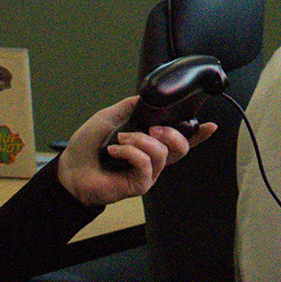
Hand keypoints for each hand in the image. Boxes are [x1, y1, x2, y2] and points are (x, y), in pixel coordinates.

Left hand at [56, 96, 215, 206]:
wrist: (70, 169)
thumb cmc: (87, 148)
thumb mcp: (108, 117)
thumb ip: (129, 107)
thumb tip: (145, 97)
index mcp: (149, 143)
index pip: (179, 140)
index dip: (197, 135)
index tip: (210, 126)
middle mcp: (152, 159)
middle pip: (181, 147)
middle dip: (171, 132)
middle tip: (151, 129)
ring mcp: (148, 173)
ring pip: (162, 152)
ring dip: (139, 140)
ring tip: (120, 140)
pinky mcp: (140, 184)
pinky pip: (146, 163)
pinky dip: (130, 152)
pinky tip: (115, 151)